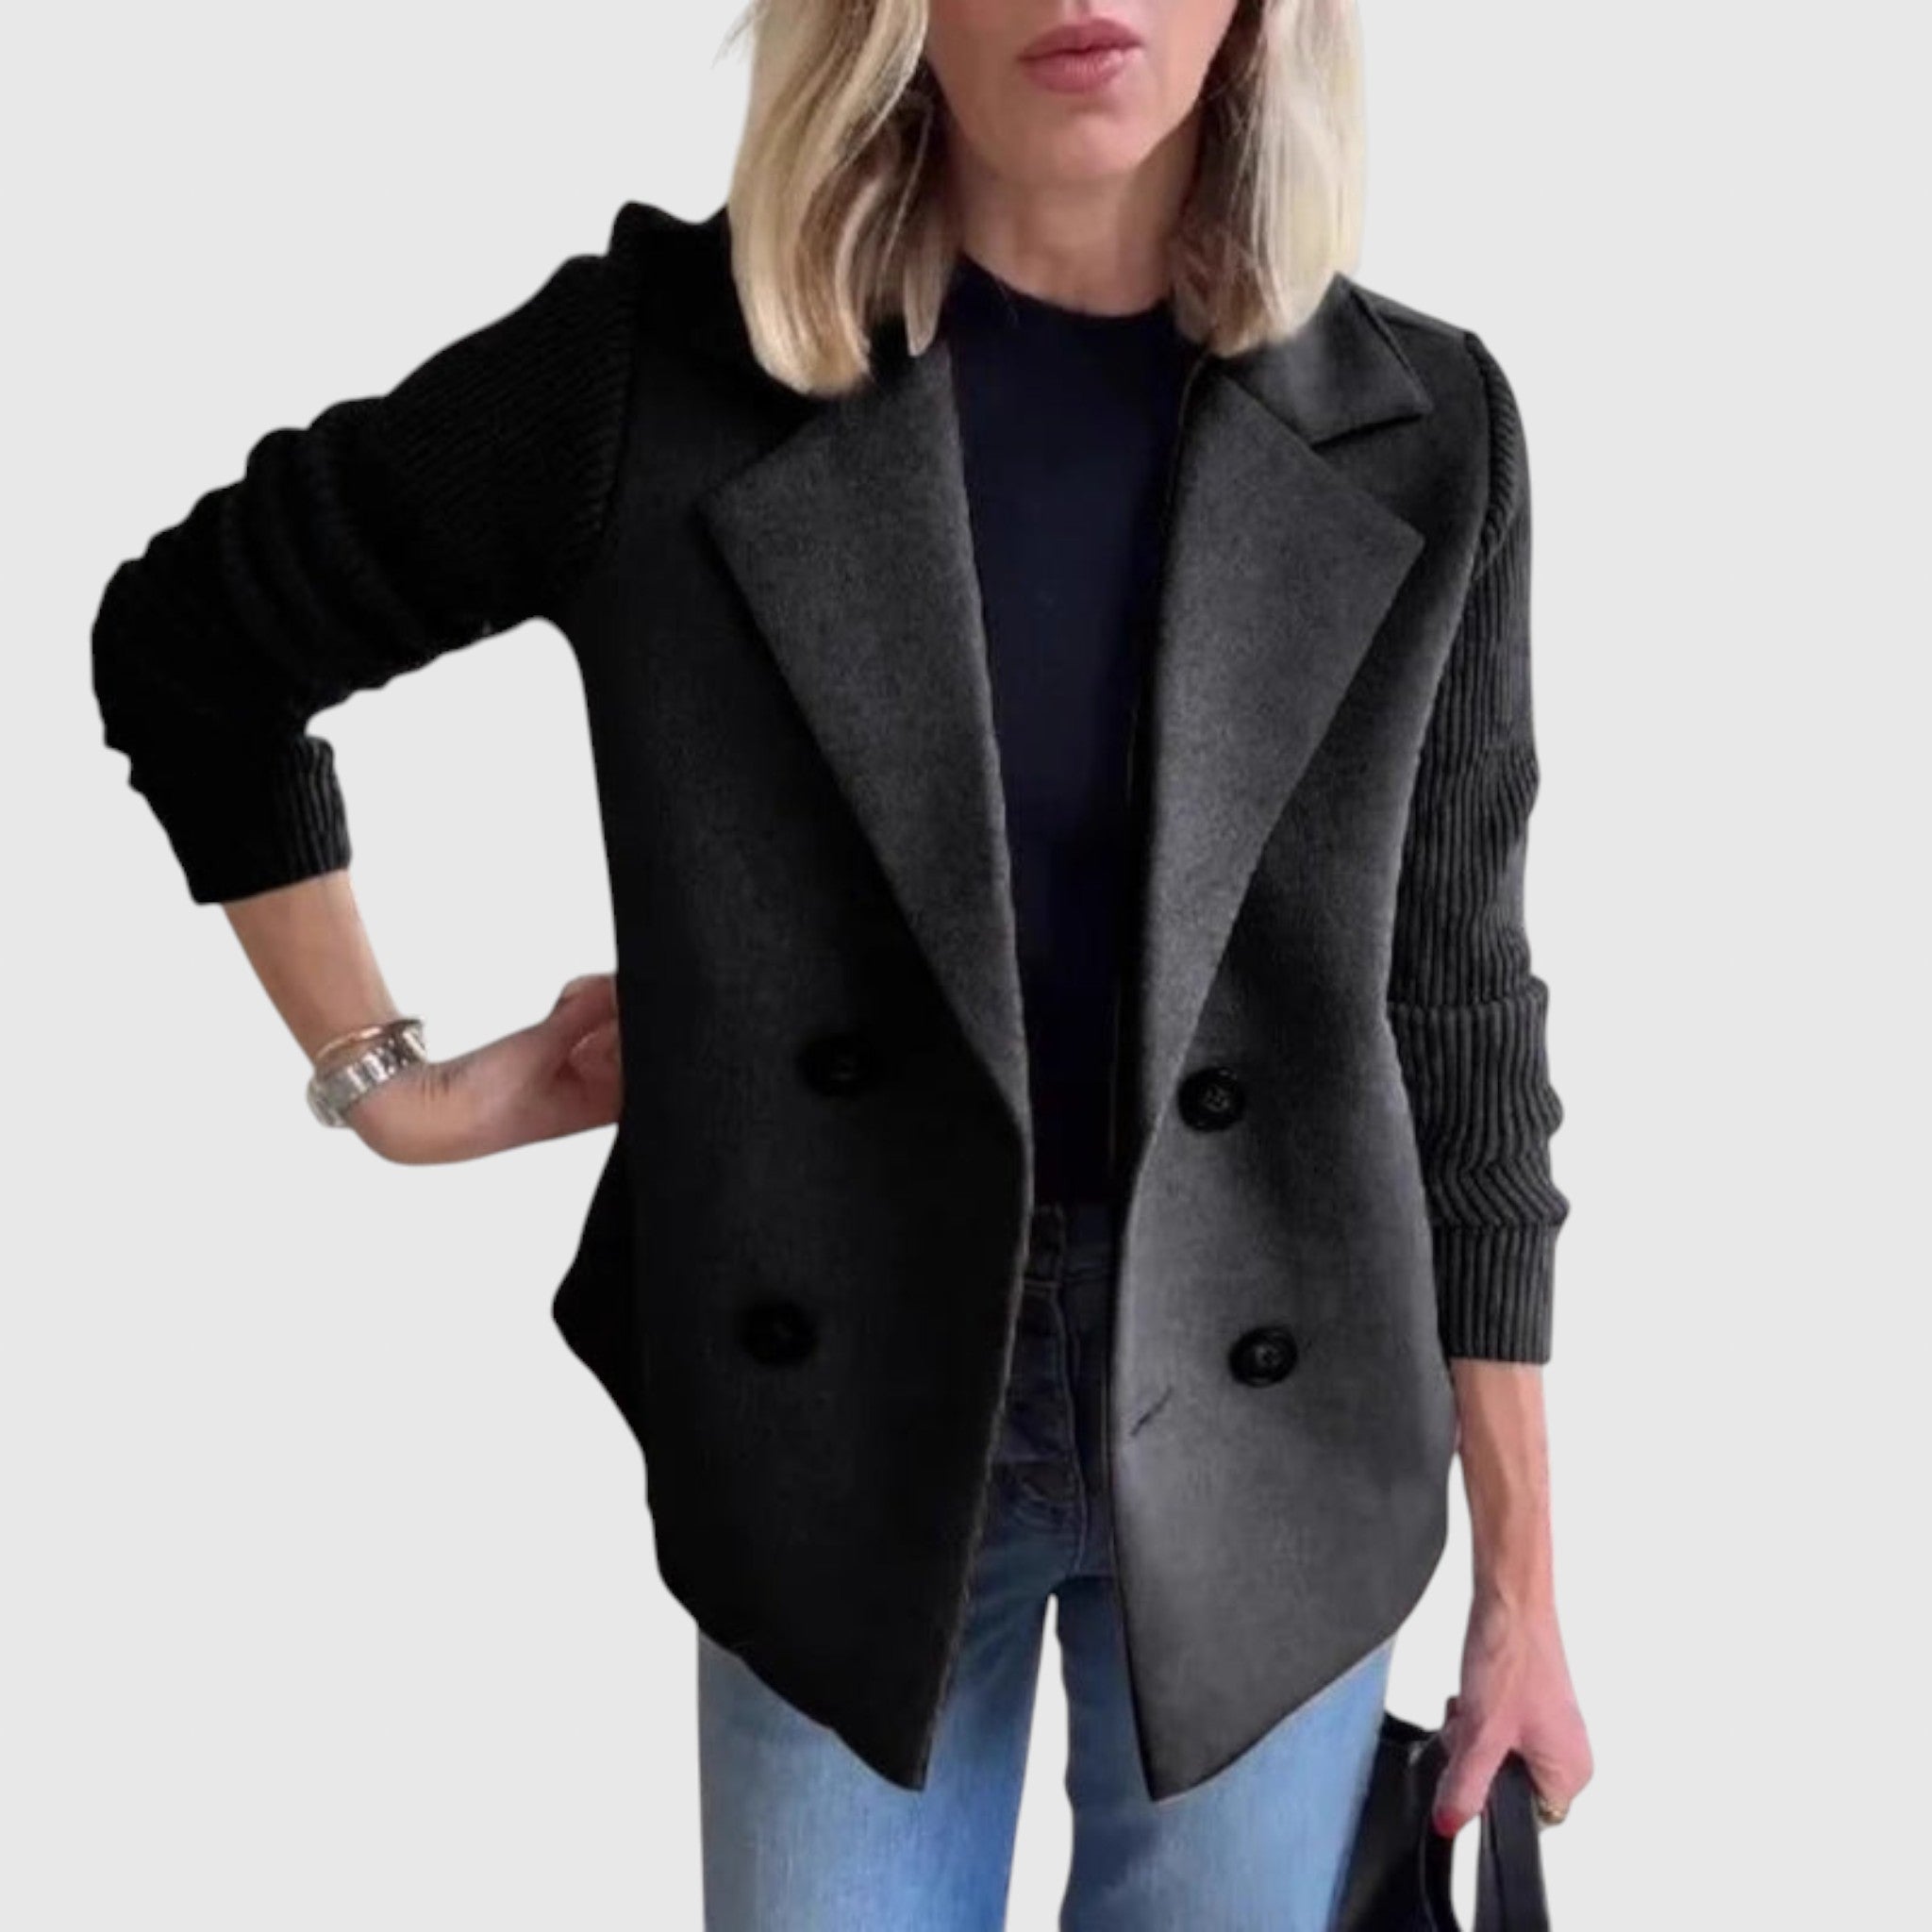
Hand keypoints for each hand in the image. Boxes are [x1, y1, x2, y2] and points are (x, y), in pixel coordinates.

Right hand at [343, 973, 621, 1163]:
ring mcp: (575, 1074)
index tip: (631, 993)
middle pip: (631, 1038)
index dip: (645, 1022)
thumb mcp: (541, 1049)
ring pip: (607, 1026)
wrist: (427, 1112)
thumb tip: (618, 984)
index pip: (650, 1058)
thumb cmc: (482, 1108)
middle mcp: (596, 1092)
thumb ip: (584, 1013)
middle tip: (601, 989)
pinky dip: (574, 1009)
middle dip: (617, 1008)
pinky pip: (580, 1025)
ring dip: (595, 1004)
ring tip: (573, 998)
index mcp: (605, 1105)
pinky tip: (565, 1001)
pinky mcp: (552, 1058)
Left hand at [1431, 1585, 1592, 1837]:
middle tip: (1471, 1729)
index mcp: (1571, 1772)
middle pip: (1506, 1783)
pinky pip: (1496, 1727)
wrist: (1509, 1599)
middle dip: (1477, 1759)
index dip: (1491, 1796)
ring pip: (1496, 1753)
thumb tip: (1451, 1825)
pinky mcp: (1531, 1703)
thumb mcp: (1481, 1735)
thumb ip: (1464, 1787)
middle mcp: (1568, 1752)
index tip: (1473, 1772)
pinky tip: (1471, 1692)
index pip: (1526, 1820)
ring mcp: (1550, 1726)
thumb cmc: (1513, 1656)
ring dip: (1474, 1733)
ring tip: (1472, 1704)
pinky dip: (1478, 1713)